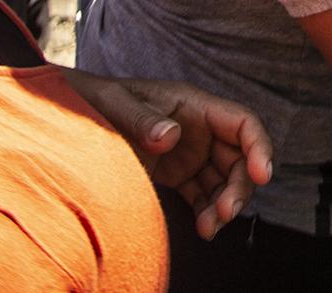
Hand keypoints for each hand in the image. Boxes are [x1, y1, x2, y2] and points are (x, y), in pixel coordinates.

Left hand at [62, 72, 274, 238]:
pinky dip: (207, 211)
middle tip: (225, 213)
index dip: (259, 147)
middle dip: (239, 187)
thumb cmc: (94, 102)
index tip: (262, 175)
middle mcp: (198, 128)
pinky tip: (203, 227)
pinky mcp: (176, 173)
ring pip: (224, 180)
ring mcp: (189, 152)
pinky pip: (203, 194)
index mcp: (193, 104)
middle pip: (239, 157)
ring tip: (209, 228)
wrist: (68, 117)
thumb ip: (142, 119)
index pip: (242, 123)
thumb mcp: (115, 106)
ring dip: (224, 204)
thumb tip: (171, 136)